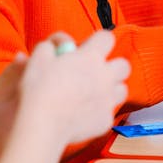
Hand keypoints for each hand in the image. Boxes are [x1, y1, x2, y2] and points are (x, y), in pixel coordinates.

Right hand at [18, 29, 130, 148]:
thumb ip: (52, 44)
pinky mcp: (106, 121)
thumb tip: (58, 43)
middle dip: (112, 66)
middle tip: (93, 71)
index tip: (86, 48)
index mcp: (91, 57)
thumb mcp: (39, 56)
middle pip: (123, 65)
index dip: (97, 41)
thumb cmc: (39, 88)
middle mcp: (105, 77)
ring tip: (92, 92)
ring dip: (111, 88)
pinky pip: (109, 112)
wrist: (42, 124)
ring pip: (121, 89)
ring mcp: (108, 100)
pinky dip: (100, 111)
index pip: (107, 38)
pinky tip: (84, 113)